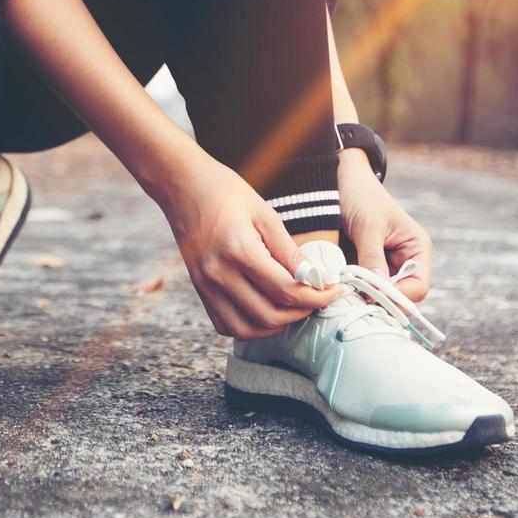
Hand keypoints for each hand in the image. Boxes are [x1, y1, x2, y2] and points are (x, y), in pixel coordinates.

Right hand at [155, 156, 344, 338]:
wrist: (183, 187)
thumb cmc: (226, 193)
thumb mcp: (265, 214)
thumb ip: (290, 251)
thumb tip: (318, 278)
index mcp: (240, 251)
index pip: (287, 290)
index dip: (317, 296)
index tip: (334, 290)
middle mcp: (219, 274)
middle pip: (270, 315)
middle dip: (302, 312)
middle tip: (317, 298)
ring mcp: (206, 286)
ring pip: (247, 329)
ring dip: (276, 325)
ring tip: (292, 307)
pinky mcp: (200, 290)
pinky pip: (226, 325)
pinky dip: (250, 326)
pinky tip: (265, 309)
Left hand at [338, 149, 433, 301]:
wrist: (338, 178)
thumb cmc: (360, 195)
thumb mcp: (368, 225)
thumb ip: (372, 256)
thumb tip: (377, 289)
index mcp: (416, 249)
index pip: (418, 287)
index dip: (397, 297)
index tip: (370, 295)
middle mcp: (404, 261)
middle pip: (400, 298)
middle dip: (379, 300)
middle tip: (354, 298)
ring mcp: (384, 266)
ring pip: (379, 296)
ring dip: (364, 297)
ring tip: (344, 293)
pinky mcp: (364, 268)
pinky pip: (362, 288)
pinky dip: (352, 291)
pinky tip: (339, 289)